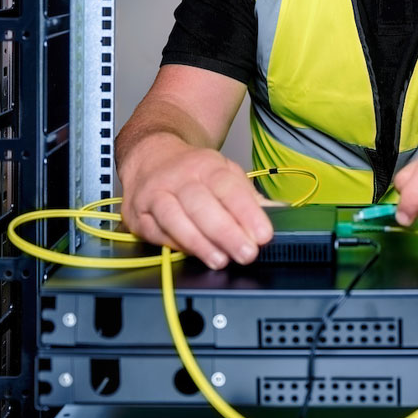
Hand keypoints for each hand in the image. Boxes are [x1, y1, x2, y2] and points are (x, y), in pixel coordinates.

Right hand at [118, 133, 274, 269]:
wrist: (152, 157)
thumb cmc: (194, 172)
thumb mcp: (225, 174)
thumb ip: (249, 196)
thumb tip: (280, 211)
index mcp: (206, 165)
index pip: (228, 188)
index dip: (247, 212)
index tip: (264, 234)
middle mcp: (179, 177)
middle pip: (202, 204)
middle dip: (227, 232)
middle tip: (247, 253)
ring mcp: (155, 194)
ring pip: (175, 218)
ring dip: (199, 242)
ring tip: (221, 260)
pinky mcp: (137, 214)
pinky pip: (155, 232)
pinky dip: (175, 245)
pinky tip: (193, 254)